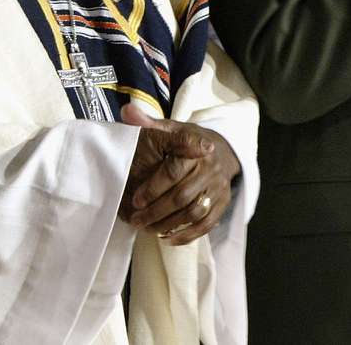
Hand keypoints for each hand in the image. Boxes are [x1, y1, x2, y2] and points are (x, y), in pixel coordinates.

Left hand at [119, 103, 240, 246]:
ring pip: (194, 213)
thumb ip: (147, 121)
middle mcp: (211, 169)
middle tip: (136, 220)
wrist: (222, 149)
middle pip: (182, 196)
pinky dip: (188, 235)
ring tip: (148, 229)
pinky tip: (168, 239)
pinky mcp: (223, 203)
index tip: (136, 200)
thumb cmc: (188, 139)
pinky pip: (207, 224)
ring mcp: (219, 188)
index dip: (153, 188)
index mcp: (196, 149)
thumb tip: (127, 111)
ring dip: (169, 225)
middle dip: (157, 211)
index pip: (174, 171)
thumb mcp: (170, 127)